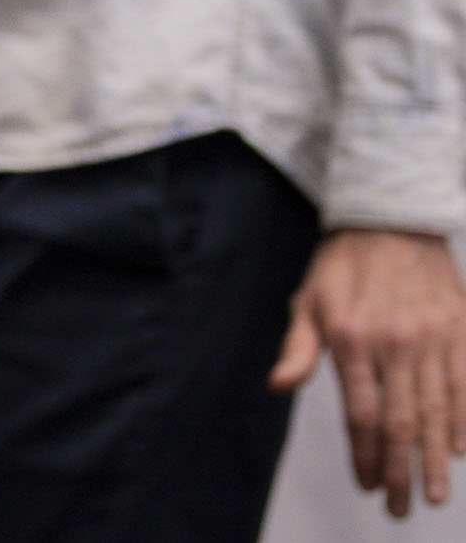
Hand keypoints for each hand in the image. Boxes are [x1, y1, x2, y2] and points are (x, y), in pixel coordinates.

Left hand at [270, 228, 465, 515]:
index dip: (364, 455)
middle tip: (402, 506)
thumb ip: (299, 349)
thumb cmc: (343, 267)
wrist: (391, 221)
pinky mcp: (461, 330)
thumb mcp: (308, 303)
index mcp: (351, 338)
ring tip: (436, 493)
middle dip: (401, 470)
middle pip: (401, 422)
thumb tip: (279, 385)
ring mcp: (433, 338)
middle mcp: (394, 343)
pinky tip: (461, 449)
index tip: (367, 484)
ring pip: (439, 411)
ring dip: (437, 458)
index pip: (360, 413)